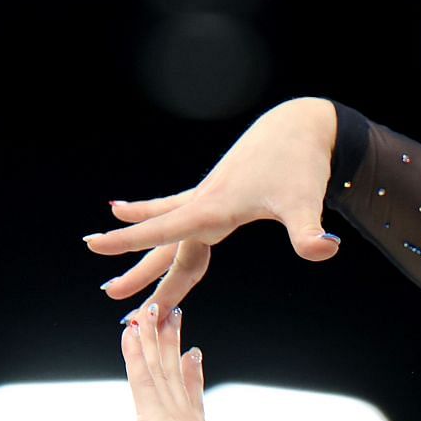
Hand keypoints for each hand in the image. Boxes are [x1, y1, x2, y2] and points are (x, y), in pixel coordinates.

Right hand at [85, 97, 342, 315]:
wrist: (299, 125)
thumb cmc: (300, 162)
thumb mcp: (305, 200)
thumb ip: (309, 231)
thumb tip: (324, 251)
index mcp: (215, 208)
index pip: (164, 230)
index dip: (129, 241)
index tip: (95, 244)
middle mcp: (205, 203)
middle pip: (165, 244)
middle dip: (139, 272)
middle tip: (112, 295)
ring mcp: (209, 198)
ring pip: (169, 232)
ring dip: (143, 252)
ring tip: (108, 263)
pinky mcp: (217, 193)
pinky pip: (179, 215)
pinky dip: (154, 218)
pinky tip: (127, 211)